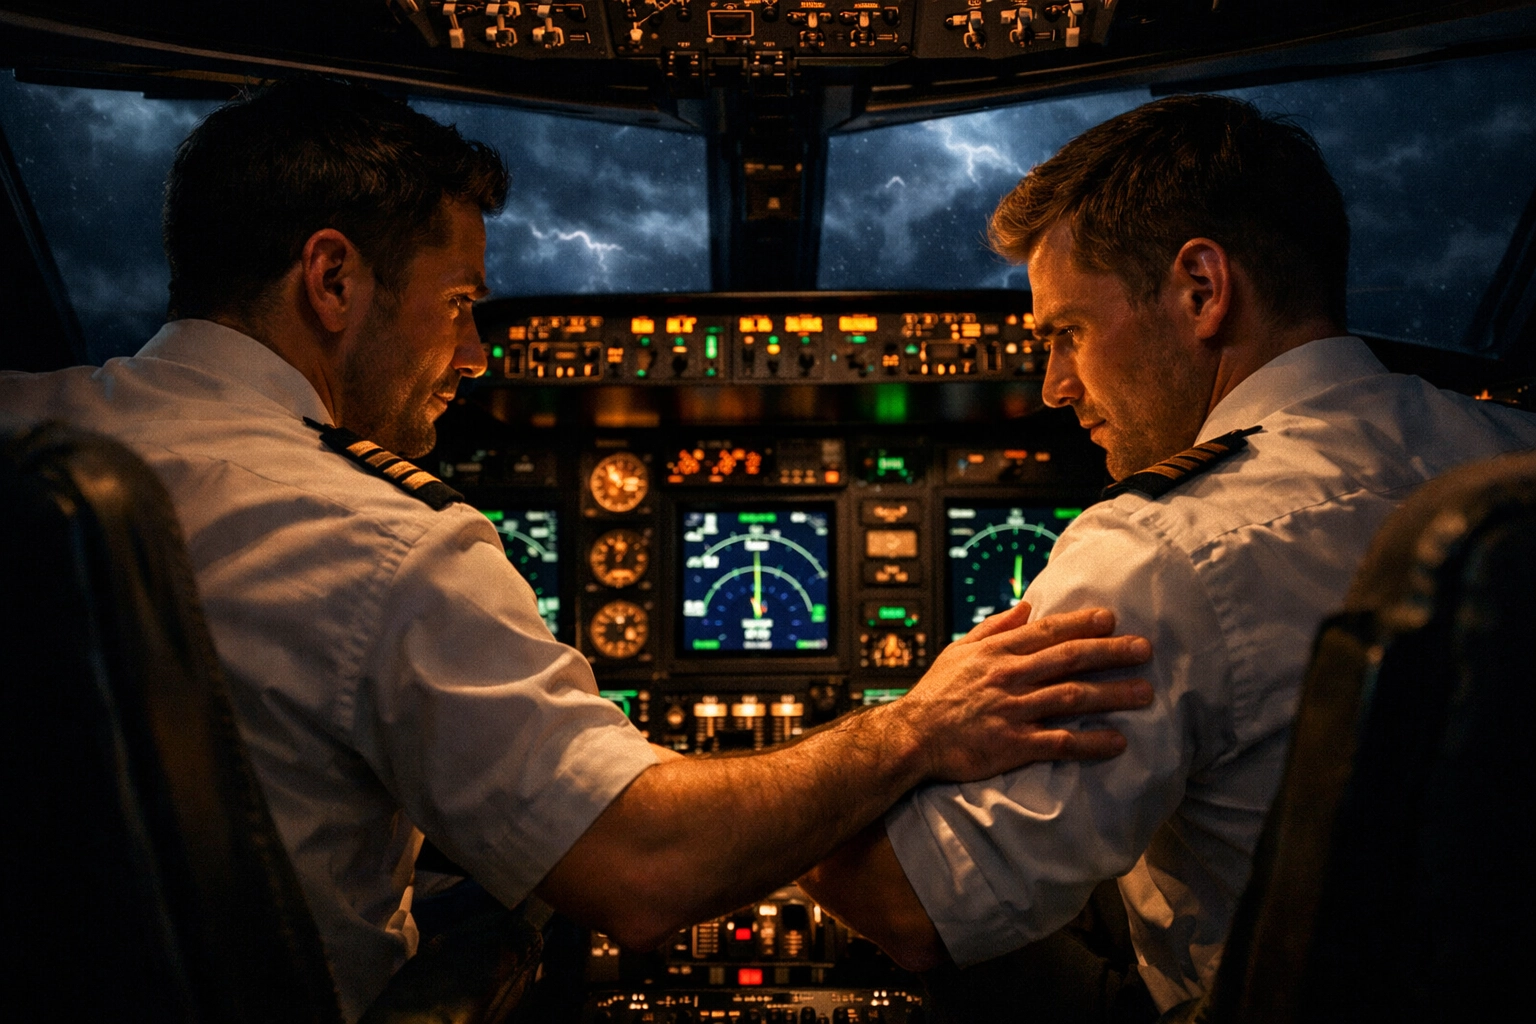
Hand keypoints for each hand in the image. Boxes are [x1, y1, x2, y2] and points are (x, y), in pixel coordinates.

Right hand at [876, 601, 1151, 783]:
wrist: (912, 737)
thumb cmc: (936, 694)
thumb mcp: (959, 650)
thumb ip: (994, 627)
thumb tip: (1025, 606)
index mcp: (997, 652)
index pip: (1047, 632)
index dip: (1082, 623)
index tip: (1112, 618)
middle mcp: (1009, 677)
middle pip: (1069, 659)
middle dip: (1110, 652)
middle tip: (1144, 649)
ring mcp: (1013, 710)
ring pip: (1072, 697)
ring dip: (1112, 695)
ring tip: (1144, 693)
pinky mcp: (1013, 744)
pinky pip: (1060, 742)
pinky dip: (1090, 742)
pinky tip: (1117, 742)